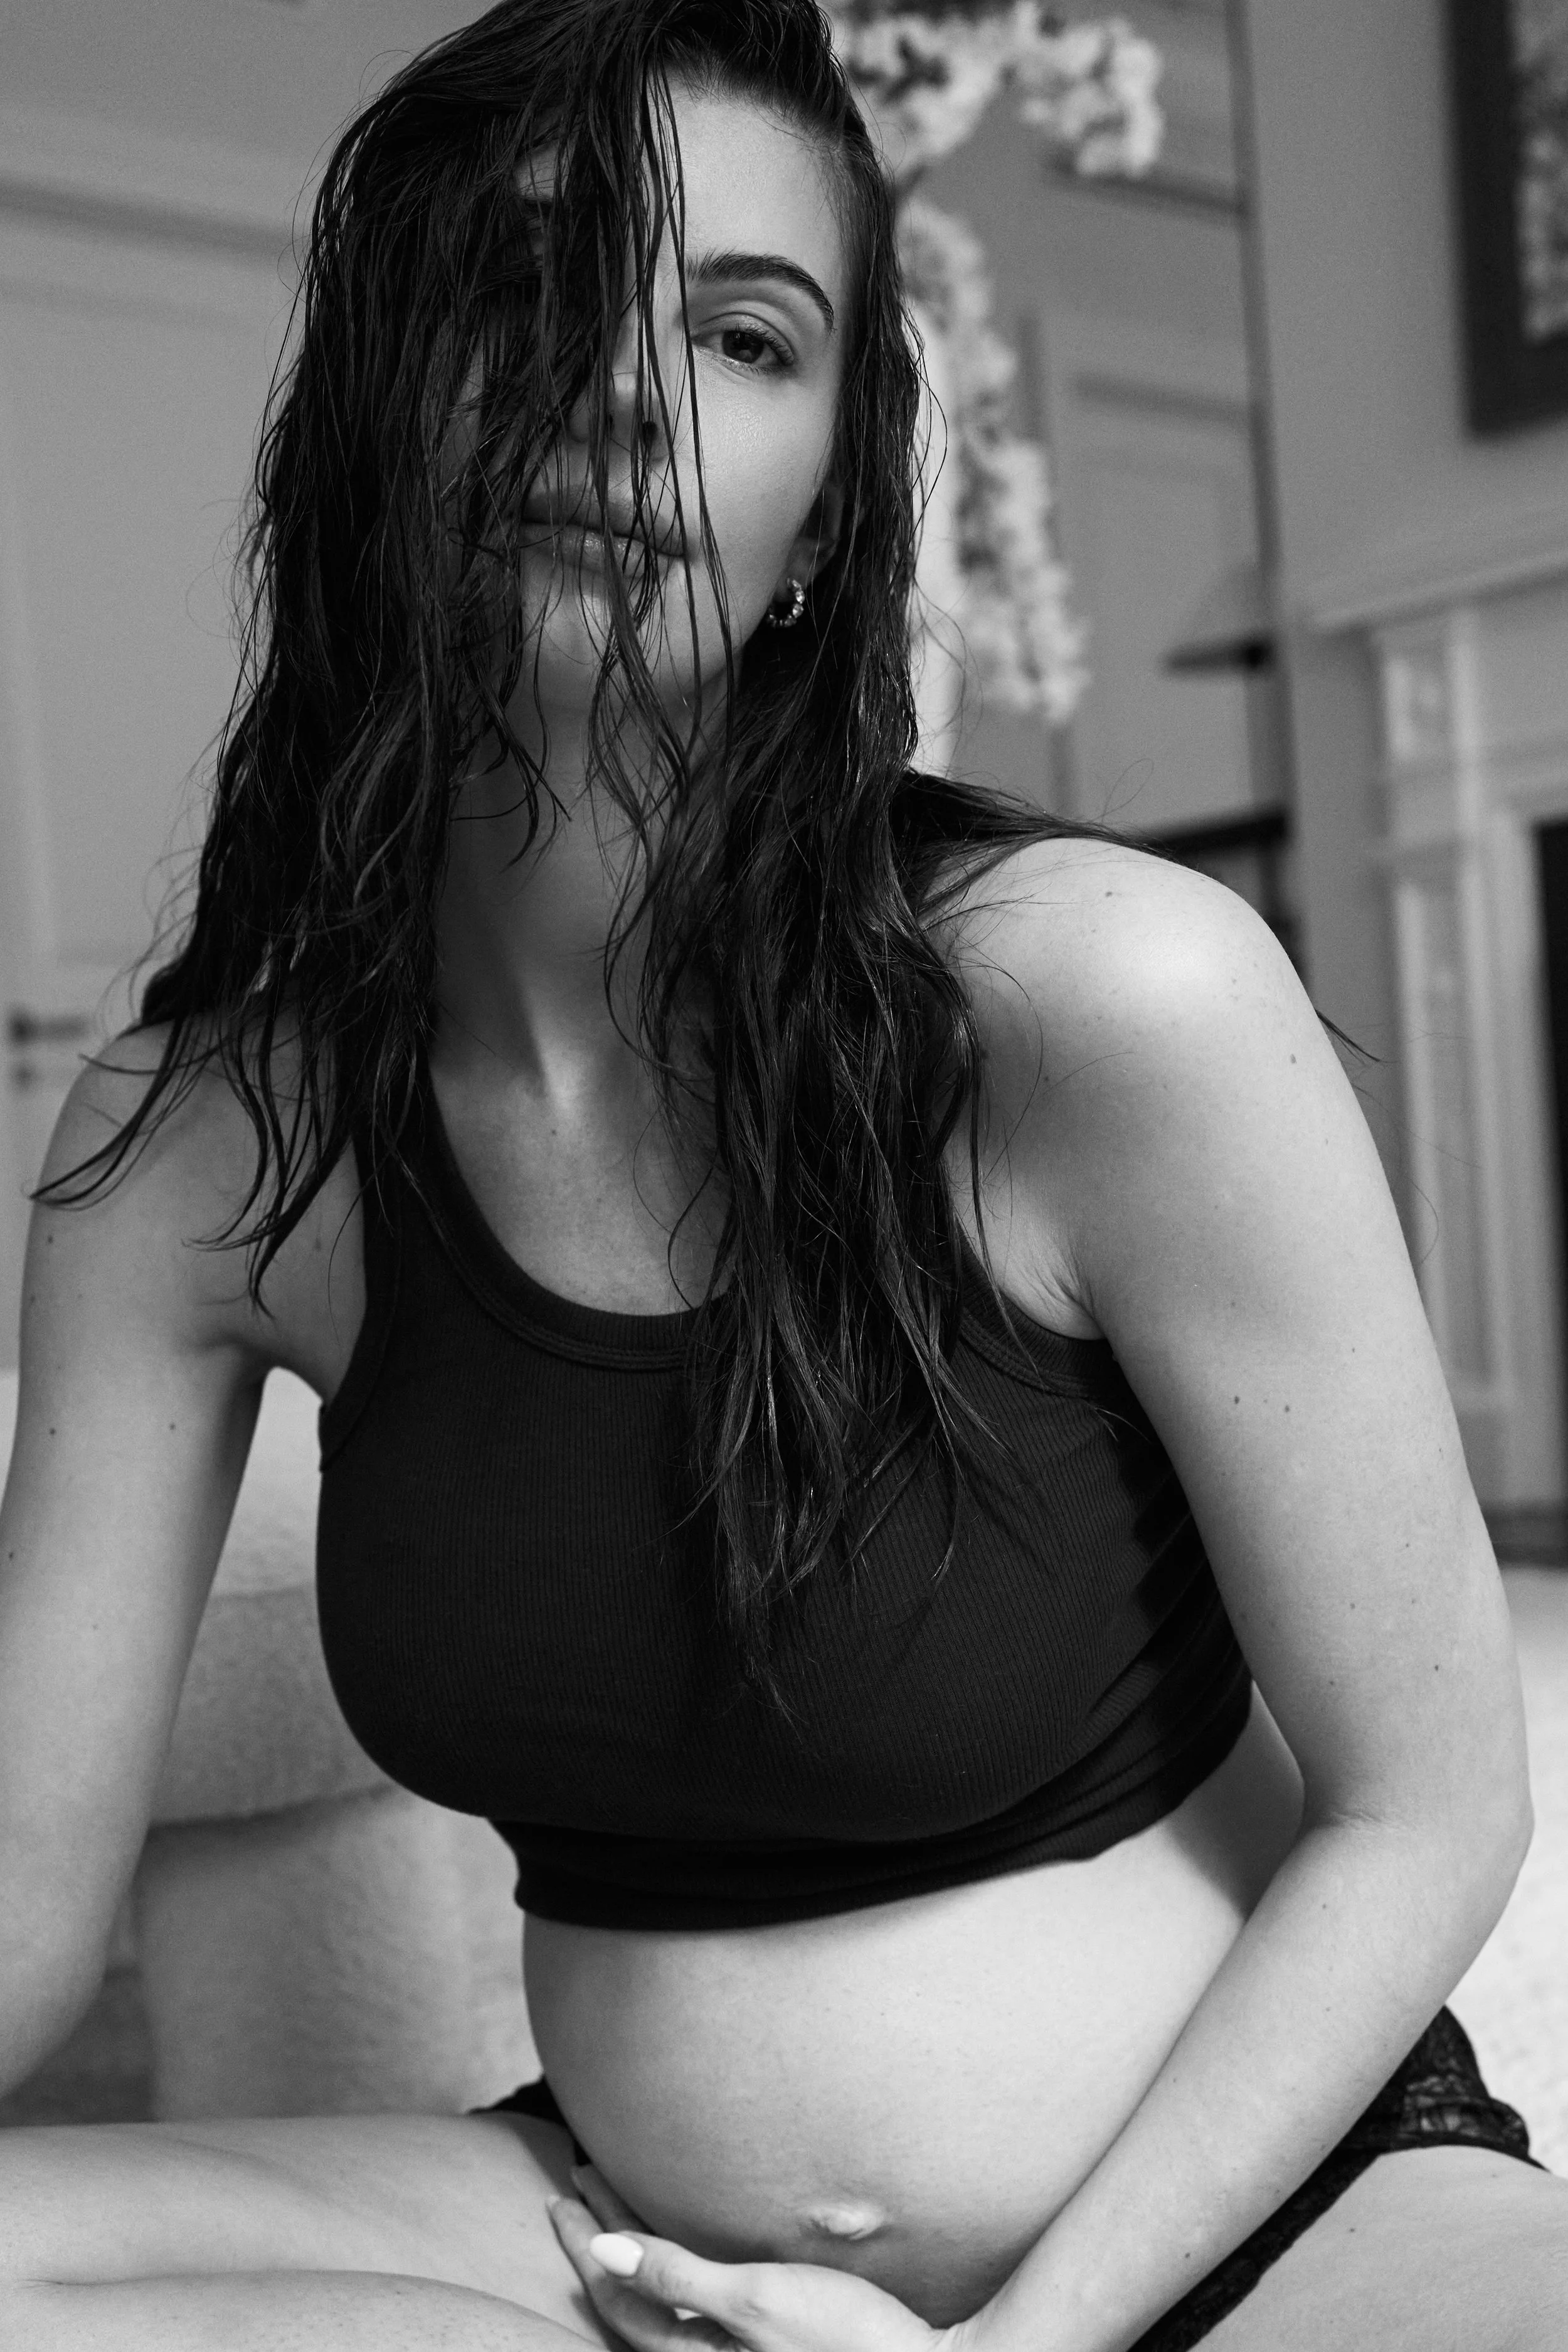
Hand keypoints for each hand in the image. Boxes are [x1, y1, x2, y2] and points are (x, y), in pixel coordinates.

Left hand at [548, 2162, 958, 2351]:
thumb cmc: (846, 2339)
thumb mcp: (757, 2300)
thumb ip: (678, 2275)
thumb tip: (602, 2251)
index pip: (619, 2292)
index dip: (587, 2242)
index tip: (564, 2191)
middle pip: (632, 2298)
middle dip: (600, 2242)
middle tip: (573, 2186)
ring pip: (659, 2306)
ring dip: (633, 2254)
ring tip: (611, 2212)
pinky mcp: (766, 2344)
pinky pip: (692, 2310)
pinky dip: (672, 2274)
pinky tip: (679, 2255)